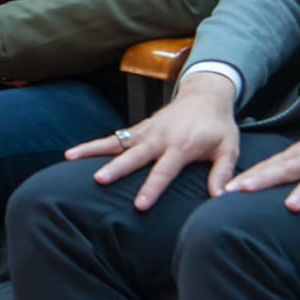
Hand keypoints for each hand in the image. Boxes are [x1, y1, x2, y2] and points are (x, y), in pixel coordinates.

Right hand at [65, 71, 241, 211]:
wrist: (206, 94)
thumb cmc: (218, 125)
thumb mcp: (228, 148)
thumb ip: (222, 173)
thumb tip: (222, 198)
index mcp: (181, 146)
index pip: (164, 171)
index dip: (151, 188)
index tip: (138, 205)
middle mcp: (160, 137)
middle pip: (134, 155)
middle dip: (116, 168)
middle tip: (99, 180)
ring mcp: (146, 131)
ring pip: (116, 142)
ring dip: (93, 149)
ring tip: (70, 157)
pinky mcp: (139, 128)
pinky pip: (115, 137)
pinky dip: (95, 144)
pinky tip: (75, 153)